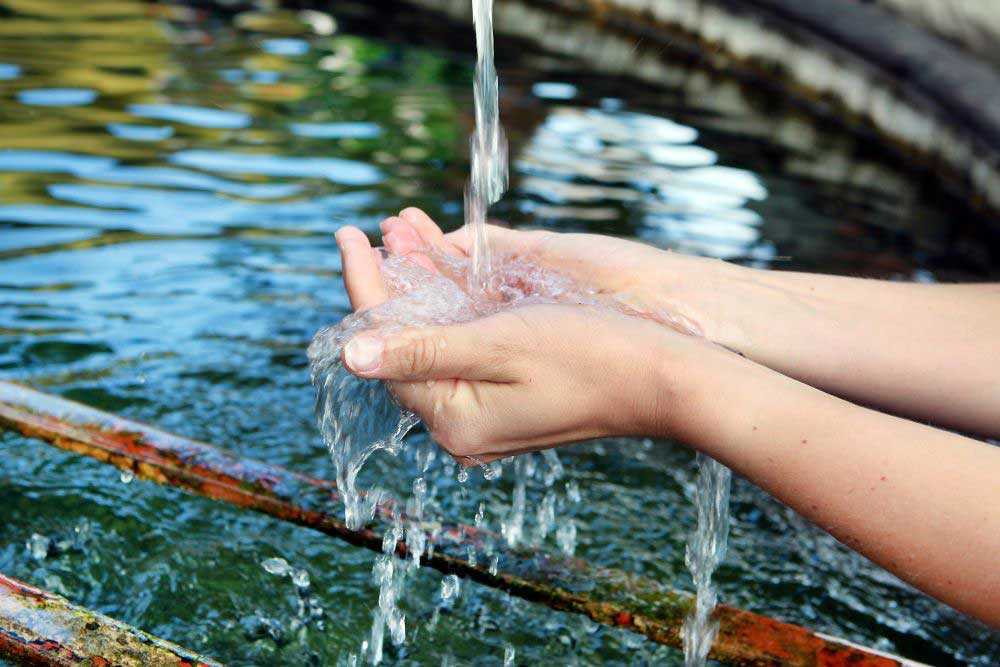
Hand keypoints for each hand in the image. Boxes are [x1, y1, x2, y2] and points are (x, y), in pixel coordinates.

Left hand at [334, 218, 727, 462]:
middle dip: (386, 283)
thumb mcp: (500, 344)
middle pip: (403, 345)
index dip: (363, 285)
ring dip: (414, 289)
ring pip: (431, 343)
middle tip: (366, 231)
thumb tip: (350, 354)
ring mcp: (484, 415)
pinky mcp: (506, 399)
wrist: (662, 379)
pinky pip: (459, 349)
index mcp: (454, 420)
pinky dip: (446, 309)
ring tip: (397, 237)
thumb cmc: (590, 355)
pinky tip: (437, 273)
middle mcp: (462, 426)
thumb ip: (422, 348)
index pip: (385, 346)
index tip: (346, 235)